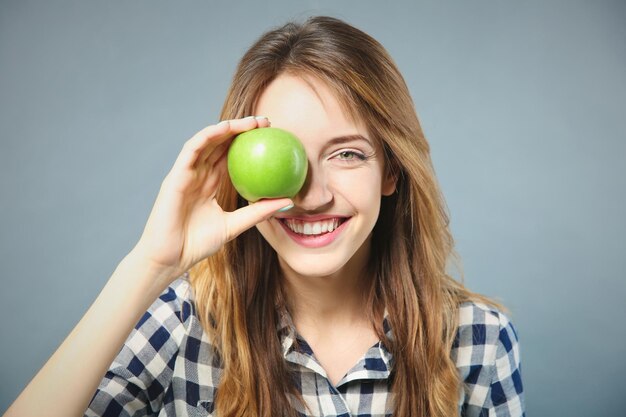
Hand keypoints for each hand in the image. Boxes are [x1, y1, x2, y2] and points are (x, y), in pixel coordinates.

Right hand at [132, 116, 292, 279]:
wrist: (170, 258)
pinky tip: (226, 128)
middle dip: (243, 129)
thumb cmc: (197, 244)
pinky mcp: (176, 175)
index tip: (272, 137)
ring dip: (229, 127)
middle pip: (221, 144)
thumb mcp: (234, 226)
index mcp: (210, 184)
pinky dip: (209, 135)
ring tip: (252, 121)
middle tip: (267, 123)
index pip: (231, 157)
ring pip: (208, 141)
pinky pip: (193, 149)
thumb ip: (258, 212)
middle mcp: (199, 175)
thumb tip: (289, 201)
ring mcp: (186, 173)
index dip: (249, 144)